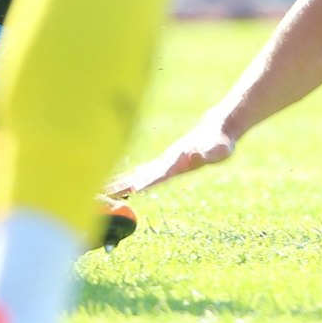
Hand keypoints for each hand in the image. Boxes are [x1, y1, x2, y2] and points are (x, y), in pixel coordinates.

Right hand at [109, 114, 236, 198]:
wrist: (218, 128)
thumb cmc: (221, 142)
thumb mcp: (220, 149)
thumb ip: (210, 152)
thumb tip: (197, 154)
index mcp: (178, 160)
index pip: (158, 174)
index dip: (145, 182)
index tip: (129, 191)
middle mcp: (167, 161)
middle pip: (140, 175)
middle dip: (121, 185)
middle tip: (100, 194)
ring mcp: (165, 161)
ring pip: (138, 174)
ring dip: (120, 183)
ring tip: (101, 192)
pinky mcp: (166, 163)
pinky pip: (144, 173)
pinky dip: (131, 179)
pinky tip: (122, 186)